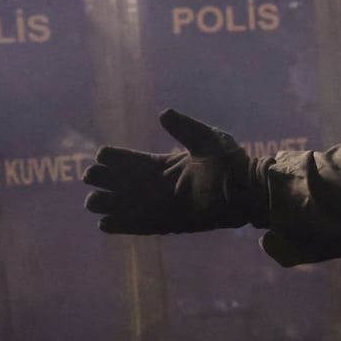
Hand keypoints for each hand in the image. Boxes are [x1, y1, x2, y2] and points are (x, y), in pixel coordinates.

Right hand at [84, 109, 266, 233]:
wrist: (248, 190)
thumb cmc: (232, 163)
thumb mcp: (207, 139)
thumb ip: (185, 128)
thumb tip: (162, 113)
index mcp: (167, 164)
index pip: (132, 162)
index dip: (115, 159)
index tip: (102, 155)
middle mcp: (161, 186)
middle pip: (123, 183)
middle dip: (104, 180)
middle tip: (92, 177)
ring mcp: (165, 206)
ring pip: (127, 206)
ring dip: (108, 204)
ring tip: (92, 202)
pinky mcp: (171, 223)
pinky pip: (142, 226)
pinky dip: (123, 226)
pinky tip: (104, 224)